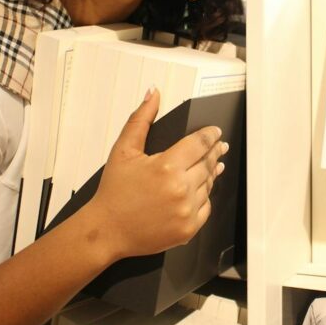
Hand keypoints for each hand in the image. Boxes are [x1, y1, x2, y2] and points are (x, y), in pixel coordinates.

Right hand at [86, 88, 227, 260]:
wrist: (107, 230)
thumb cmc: (114, 191)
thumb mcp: (123, 150)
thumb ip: (140, 119)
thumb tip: (153, 94)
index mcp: (167, 167)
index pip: (200, 144)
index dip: (210, 135)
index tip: (215, 132)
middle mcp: (180, 189)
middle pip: (208, 163)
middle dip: (214, 152)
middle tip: (218, 147)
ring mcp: (186, 211)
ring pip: (208, 185)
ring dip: (210, 174)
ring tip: (210, 166)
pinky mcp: (188, 229)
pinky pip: (206, 208)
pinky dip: (203, 198)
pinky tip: (198, 191)